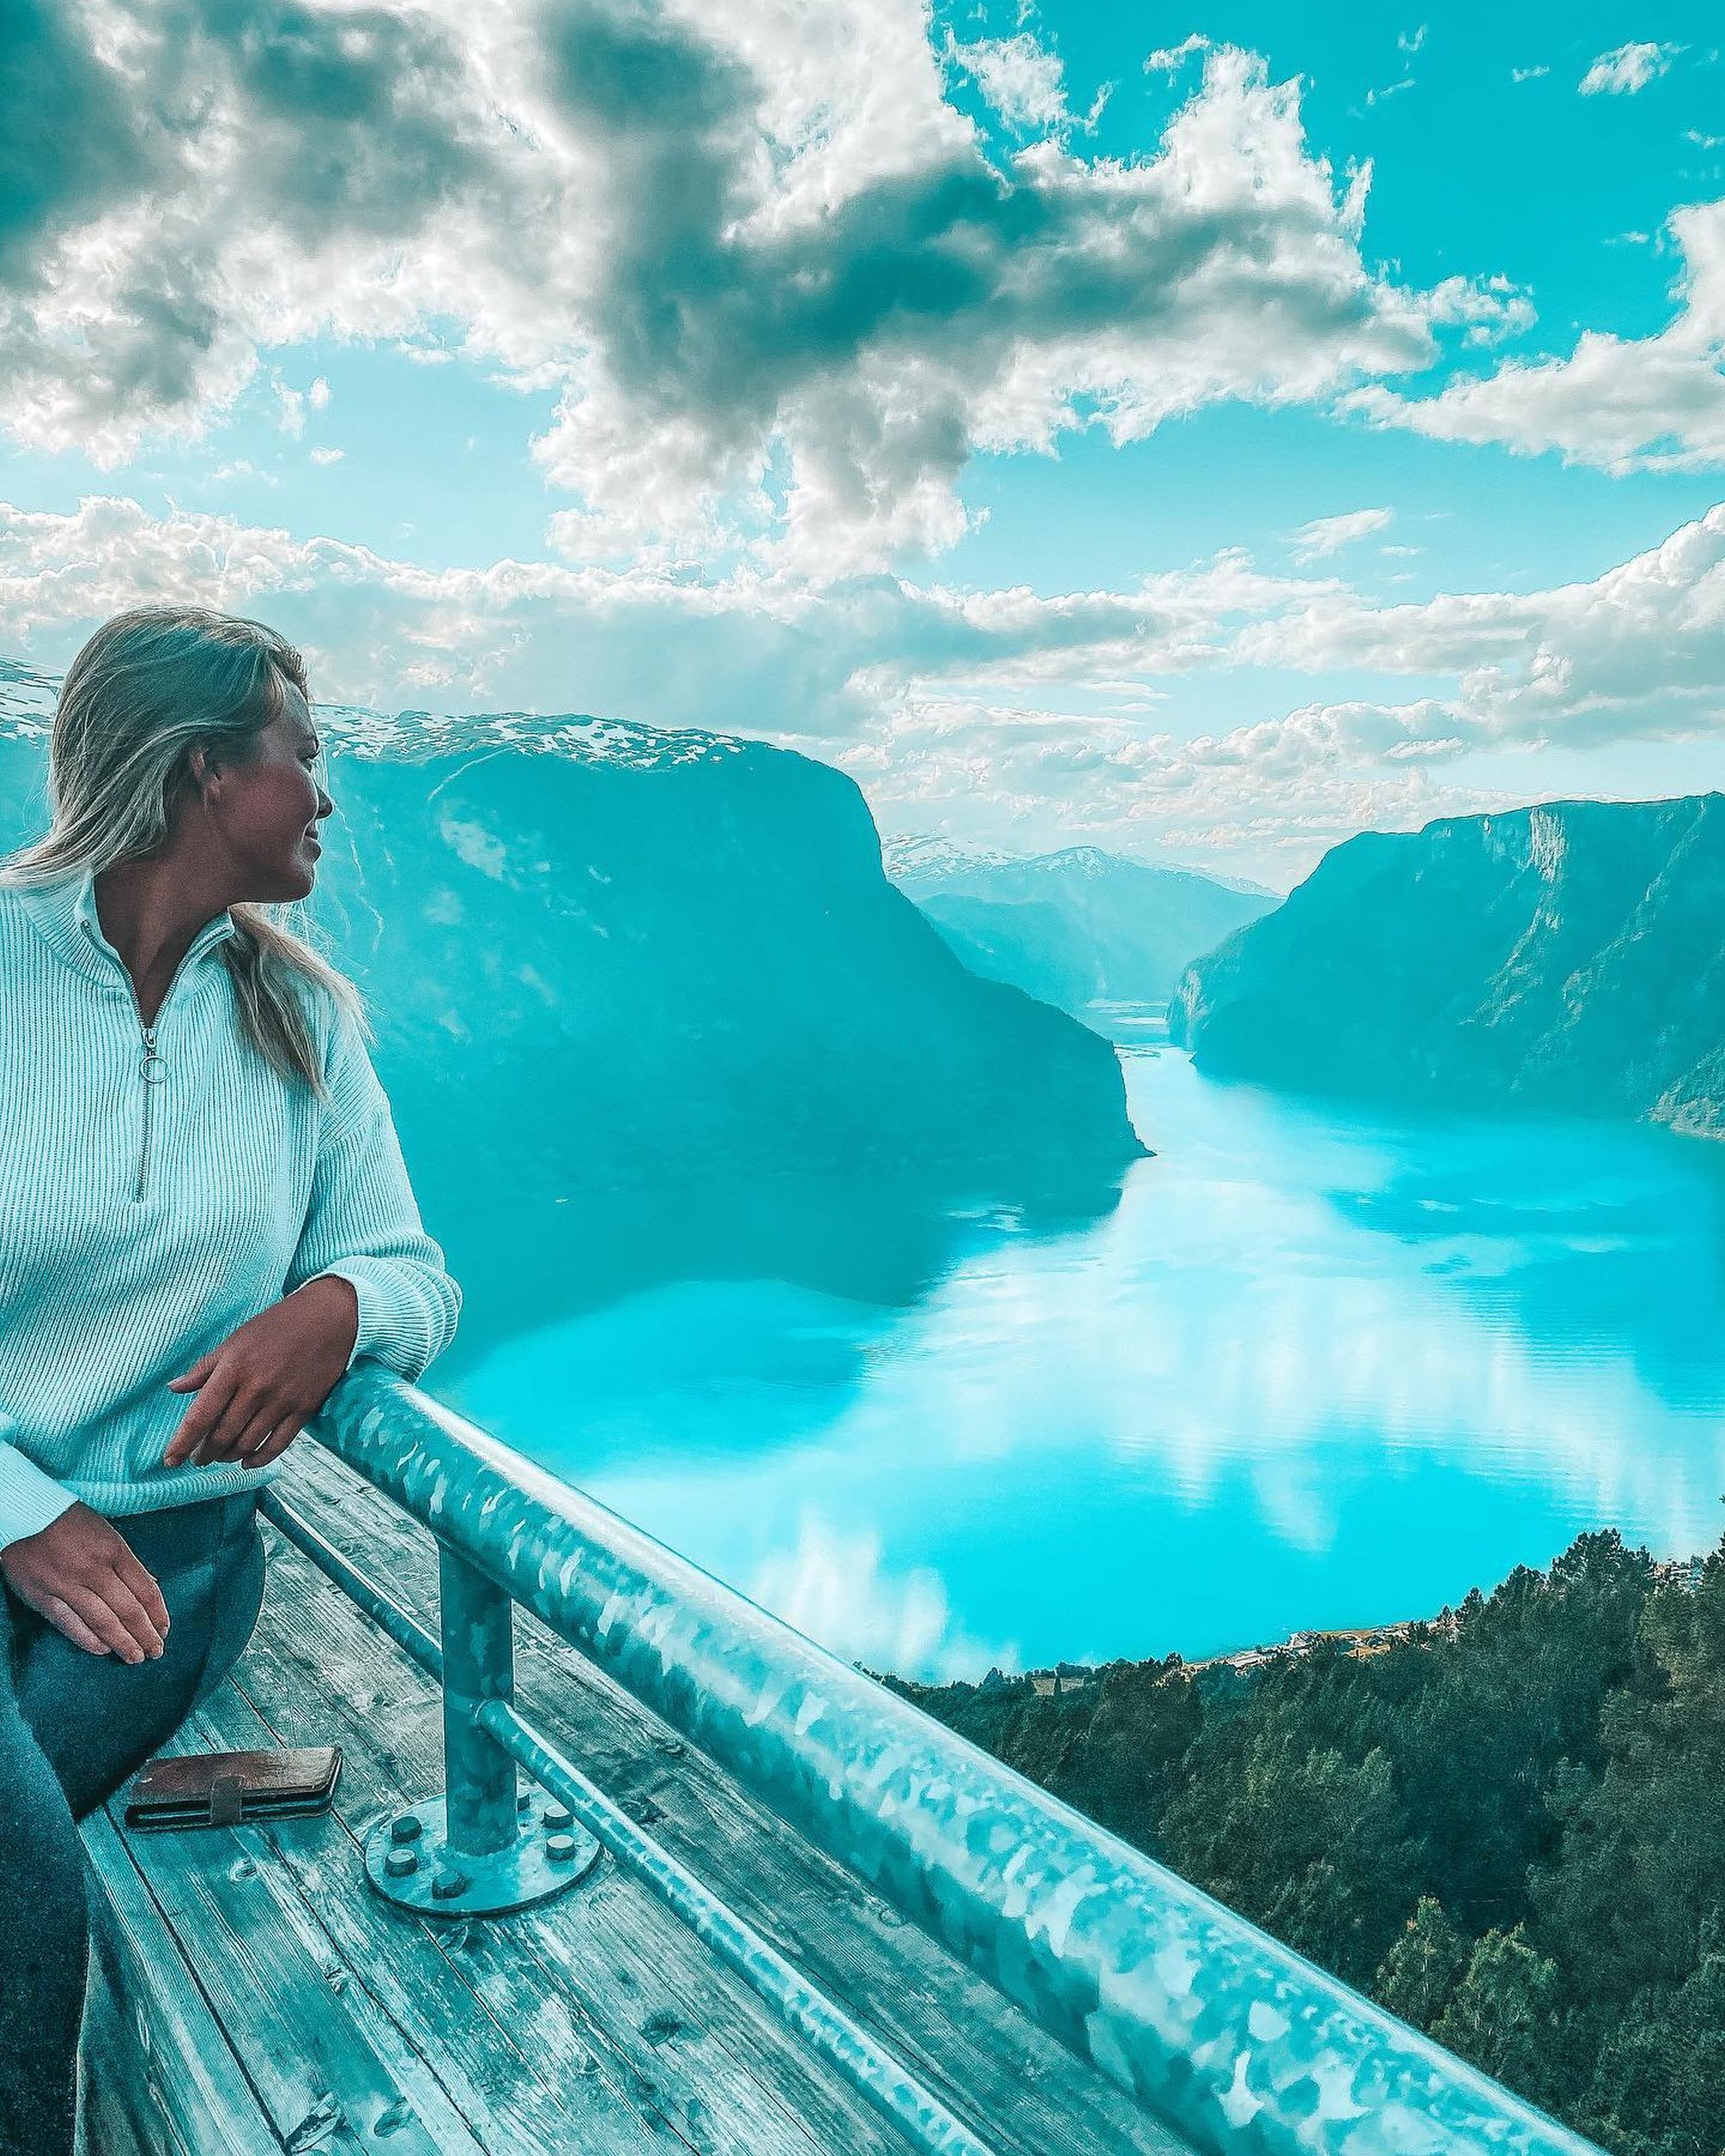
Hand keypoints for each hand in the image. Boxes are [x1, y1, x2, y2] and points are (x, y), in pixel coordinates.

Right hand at [0, 1504, 169, 1660]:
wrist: (24, 1514)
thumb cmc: (69, 1520)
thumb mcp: (106, 1532)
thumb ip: (126, 1561)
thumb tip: (151, 1585)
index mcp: (113, 1550)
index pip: (145, 1589)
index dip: (158, 1613)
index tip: (164, 1629)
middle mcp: (93, 1570)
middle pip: (128, 1610)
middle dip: (145, 1635)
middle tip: (156, 1652)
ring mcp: (66, 1585)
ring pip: (101, 1621)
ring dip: (122, 1643)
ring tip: (135, 1657)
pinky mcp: (42, 1596)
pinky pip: (69, 1624)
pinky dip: (88, 1640)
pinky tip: (103, 1650)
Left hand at [163, 1276, 358, 1472]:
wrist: (328, 1316)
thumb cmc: (277, 1325)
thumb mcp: (235, 1339)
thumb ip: (204, 1368)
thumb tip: (174, 1388)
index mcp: (233, 1369)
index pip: (200, 1415)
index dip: (182, 1443)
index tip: (170, 1460)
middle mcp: (256, 1388)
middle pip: (222, 1434)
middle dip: (205, 1453)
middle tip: (199, 1458)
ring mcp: (281, 1400)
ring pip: (247, 1442)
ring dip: (229, 1456)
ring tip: (221, 1457)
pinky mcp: (304, 1408)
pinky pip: (278, 1443)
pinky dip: (260, 1458)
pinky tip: (248, 1462)